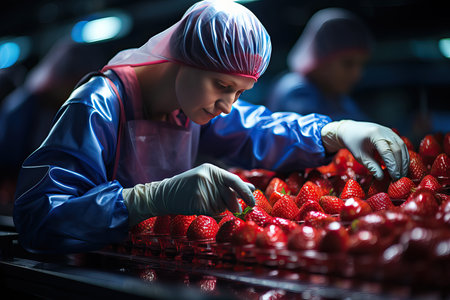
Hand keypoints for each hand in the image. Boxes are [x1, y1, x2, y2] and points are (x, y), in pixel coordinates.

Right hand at [122, 163, 255, 226]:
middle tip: (234, 210)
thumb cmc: (187, 188)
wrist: (163, 194)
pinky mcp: (197, 202)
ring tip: (204, 204)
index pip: (234, 181)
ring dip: (217, 210)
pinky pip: (212, 214)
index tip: (253, 202)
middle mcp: (207, 177)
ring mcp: (201, 189)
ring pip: (221, 207)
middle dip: (233, 205)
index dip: (245, 192)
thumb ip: (227, 184)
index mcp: (211, 170)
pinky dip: (211, 215)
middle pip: (230, 197)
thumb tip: (251, 188)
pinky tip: (200, 209)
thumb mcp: (207, 180)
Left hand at [321, 120, 408, 179]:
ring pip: (402, 147)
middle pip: (397, 149)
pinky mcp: (391, 134)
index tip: (395, 177)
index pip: (387, 152)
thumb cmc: (353, 143)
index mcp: (374, 135)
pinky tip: (402, 166)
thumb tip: (381, 178)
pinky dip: (403, 156)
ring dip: (403, 161)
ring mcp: (389, 131)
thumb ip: (371, 166)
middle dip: (400, 165)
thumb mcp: (360, 156)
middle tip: (399, 178)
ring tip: (402, 174)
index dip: (392, 166)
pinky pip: (401, 145)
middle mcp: (385, 131)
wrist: (350, 130)